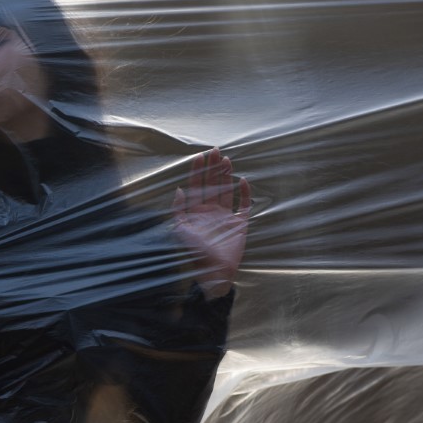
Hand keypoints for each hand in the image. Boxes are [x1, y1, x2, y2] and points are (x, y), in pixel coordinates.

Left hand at [171, 150, 250, 298]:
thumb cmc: (195, 252)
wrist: (214, 271)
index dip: (197, 171)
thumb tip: (179, 189)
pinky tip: (242, 180)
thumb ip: (178, 209)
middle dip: (212, 168)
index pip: (197, 187)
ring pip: (227, 190)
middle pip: (212, 184)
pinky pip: (244, 205)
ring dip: (226, 175)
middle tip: (214, 151)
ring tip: (226, 160)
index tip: (199, 156)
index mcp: (196, 212)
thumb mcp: (180, 229)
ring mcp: (226, 216)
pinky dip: (245, 193)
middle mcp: (211, 211)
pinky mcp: (240, 223)